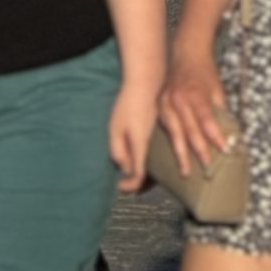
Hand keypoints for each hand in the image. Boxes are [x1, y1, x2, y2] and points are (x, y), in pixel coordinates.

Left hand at [108, 79, 160, 193]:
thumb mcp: (116, 128)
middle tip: (123, 186)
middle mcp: (150, 145)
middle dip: (136, 184)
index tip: (118, 187)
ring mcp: (154, 138)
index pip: (139, 175)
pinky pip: (151, 154)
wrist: (146, 84)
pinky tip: (134, 158)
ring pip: (151, 164)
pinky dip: (143, 161)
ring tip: (127, 175)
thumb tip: (123, 169)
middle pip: (148, 173)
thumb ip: (118, 150)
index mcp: (141, 145)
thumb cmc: (127, 105)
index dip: (130, 186)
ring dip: (140, 173)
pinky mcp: (153, 133)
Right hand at [157, 46, 234, 176]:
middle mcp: (178, 99)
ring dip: (181, 153)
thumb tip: (227, 134)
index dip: (216, 136)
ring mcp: (166, 102)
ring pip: (174, 132)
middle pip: (190, 130)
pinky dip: (171, 141)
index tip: (225, 150)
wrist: (186, 53)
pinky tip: (173, 154)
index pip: (207, 120)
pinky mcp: (159, 104)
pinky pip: (165, 127)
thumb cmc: (205, 72)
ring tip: (186, 170)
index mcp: (195, 94)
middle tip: (207, 168)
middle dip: (200, 150)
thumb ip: (220, 111)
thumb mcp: (217, 89)